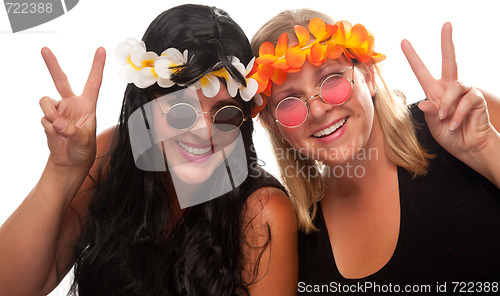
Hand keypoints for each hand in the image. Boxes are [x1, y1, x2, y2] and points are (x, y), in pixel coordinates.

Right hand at [39, 47, 105, 169]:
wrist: (70, 161)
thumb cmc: (84, 150)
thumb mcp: (84, 141)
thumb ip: (71, 131)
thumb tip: (57, 122)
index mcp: (88, 105)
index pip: (94, 82)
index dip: (97, 65)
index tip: (101, 49)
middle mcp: (72, 104)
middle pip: (60, 80)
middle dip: (52, 64)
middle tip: (44, 49)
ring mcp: (59, 110)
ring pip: (46, 102)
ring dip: (50, 115)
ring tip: (59, 130)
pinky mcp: (48, 117)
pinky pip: (43, 117)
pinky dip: (48, 127)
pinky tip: (56, 135)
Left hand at [401, 23, 494, 161]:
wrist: (469, 147)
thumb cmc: (451, 136)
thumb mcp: (434, 126)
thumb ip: (430, 114)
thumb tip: (425, 102)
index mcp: (435, 93)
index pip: (422, 71)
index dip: (413, 57)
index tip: (404, 42)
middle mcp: (449, 88)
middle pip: (450, 59)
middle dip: (447, 41)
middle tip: (446, 24)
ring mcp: (464, 91)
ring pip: (453, 87)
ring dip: (447, 106)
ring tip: (445, 121)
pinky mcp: (476, 97)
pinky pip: (465, 100)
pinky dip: (457, 114)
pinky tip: (455, 124)